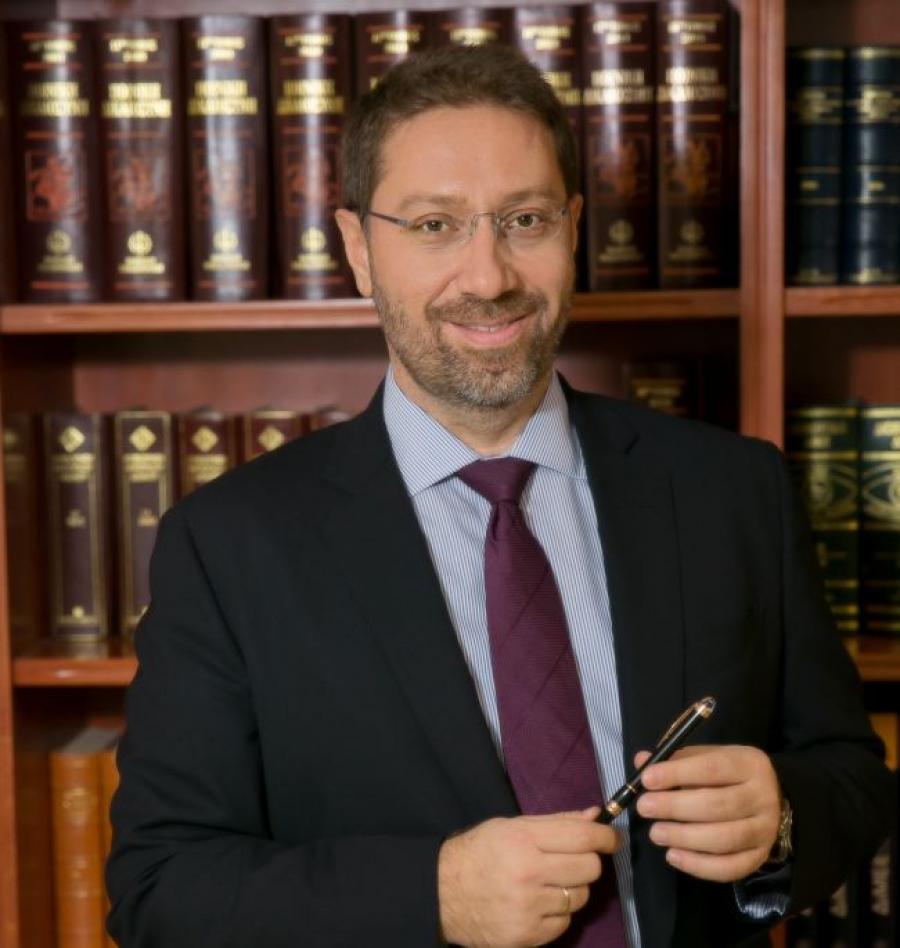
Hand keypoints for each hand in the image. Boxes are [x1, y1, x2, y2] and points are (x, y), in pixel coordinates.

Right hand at [437, 806, 617, 947]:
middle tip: (574, 859)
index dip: (605, 836)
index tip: (612, 838)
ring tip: (550, 882)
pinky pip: (565, 923)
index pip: (582, 836)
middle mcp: (528, 873)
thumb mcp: (512, 826)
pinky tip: (539, 903)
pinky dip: (558, 912)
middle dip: (588, 861)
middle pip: (589, 868)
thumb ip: (555, 822)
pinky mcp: (526, 936)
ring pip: (580, 897)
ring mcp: (528, 908)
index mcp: (523, 839)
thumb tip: (595, 816)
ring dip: (573, 888)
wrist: (442, 891)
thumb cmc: (479, 852)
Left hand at [634, 744, 781, 882]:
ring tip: (655, 833)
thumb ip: (676, 760)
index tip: (647, 779)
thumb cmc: (728, 775)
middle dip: (675, 807)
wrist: (769, 799)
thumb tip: (641, 760)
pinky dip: (698, 866)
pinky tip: (673, 856)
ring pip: (724, 839)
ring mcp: (765, 831)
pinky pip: (730, 868)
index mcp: (749, 764)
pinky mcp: (760, 858)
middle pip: (718, 805)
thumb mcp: (707, 757)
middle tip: (644, 807)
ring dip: (684, 837)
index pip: (713, 768)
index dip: (678, 774)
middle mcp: (762, 797)